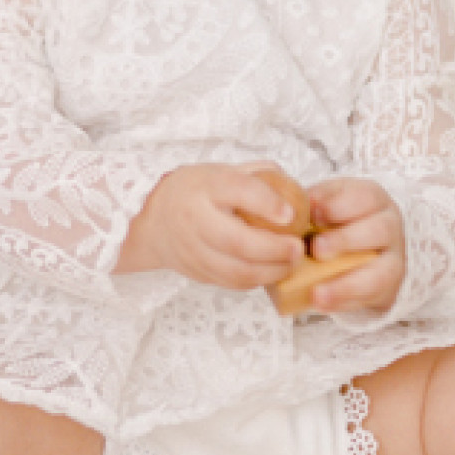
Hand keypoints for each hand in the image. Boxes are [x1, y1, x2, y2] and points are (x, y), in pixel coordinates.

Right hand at [116, 164, 308, 288]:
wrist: (156, 221)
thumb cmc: (197, 193)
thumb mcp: (222, 172)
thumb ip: (258, 176)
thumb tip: (295, 192)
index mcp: (205, 185)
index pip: (237, 190)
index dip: (267, 203)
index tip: (290, 214)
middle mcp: (195, 218)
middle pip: (237, 241)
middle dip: (274, 249)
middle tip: (298, 248)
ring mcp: (193, 250)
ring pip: (236, 271)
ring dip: (270, 271)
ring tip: (290, 264)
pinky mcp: (196, 272)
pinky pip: (231, 283)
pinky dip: (256, 280)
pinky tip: (271, 271)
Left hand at [301, 178, 404, 314]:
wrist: (355, 252)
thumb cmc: (334, 222)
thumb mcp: (325, 204)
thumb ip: (312, 205)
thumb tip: (293, 212)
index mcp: (372, 199)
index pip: (363, 197)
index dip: (338, 206)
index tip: (312, 215)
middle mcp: (389, 226)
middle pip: (378, 230)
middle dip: (345, 240)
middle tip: (316, 249)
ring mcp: (394, 258)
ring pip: (382, 271)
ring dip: (348, 283)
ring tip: (317, 292)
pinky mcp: (390, 287)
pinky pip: (373, 297)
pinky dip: (346, 301)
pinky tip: (322, 304)